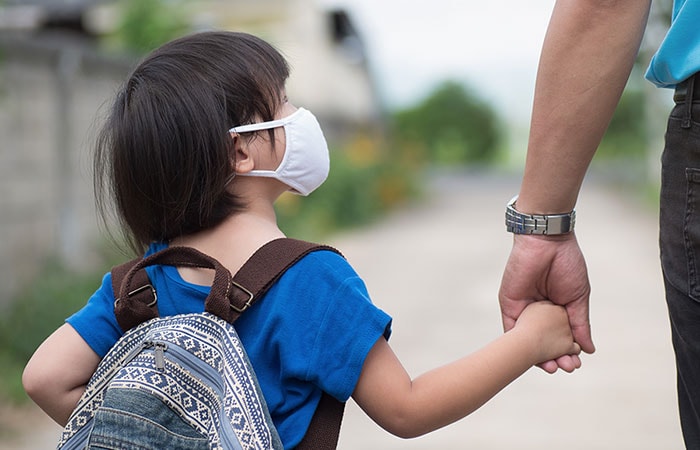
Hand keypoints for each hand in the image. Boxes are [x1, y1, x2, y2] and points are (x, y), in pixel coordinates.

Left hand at [499, 232, 593, 372]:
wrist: (546, 242)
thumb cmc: (566, 264)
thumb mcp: (578, 297)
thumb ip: (580, 324)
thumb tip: (588, 349)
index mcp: (557, 310)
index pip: (560, 338)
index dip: (567, 353)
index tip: (575, 365)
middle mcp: (540, 312)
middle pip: (544, 342)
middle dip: (554, 357)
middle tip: (565, 368)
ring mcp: (524, 310)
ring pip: (528, 340)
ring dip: (537, 355)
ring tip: (551, 367)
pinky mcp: (510, 305)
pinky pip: (511, 329)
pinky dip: (519, 344)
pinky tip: (529, 356)